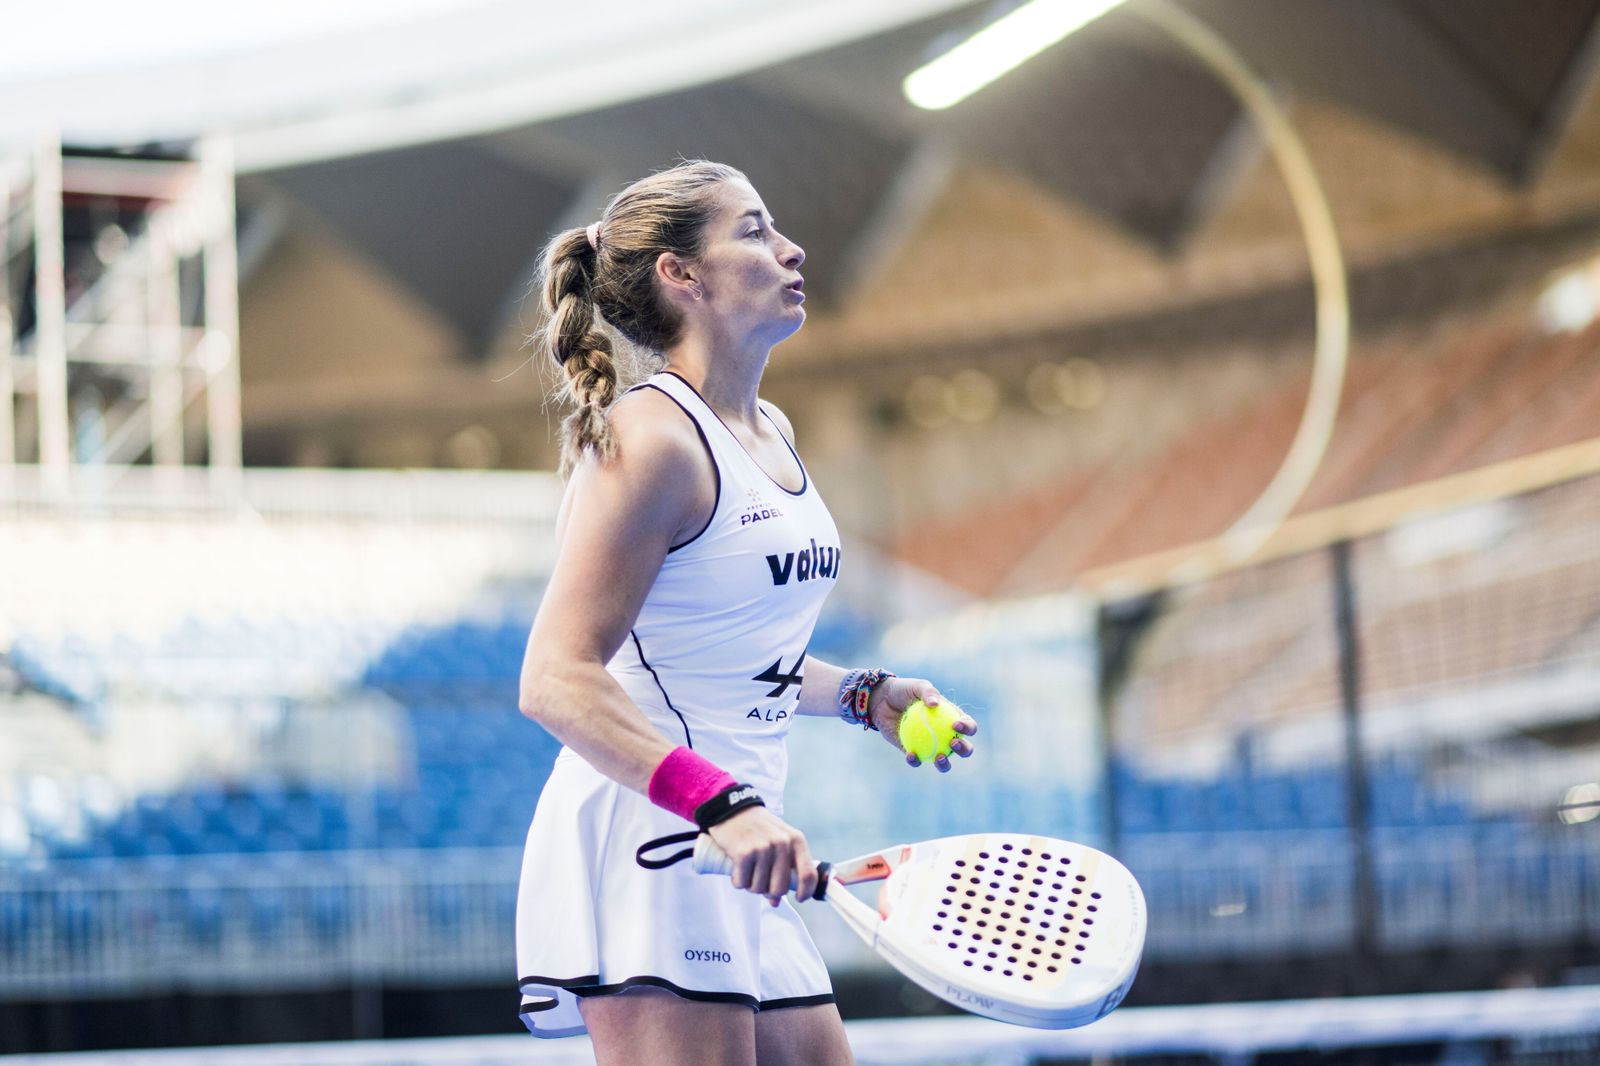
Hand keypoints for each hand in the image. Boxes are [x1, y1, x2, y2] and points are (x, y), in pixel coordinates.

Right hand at [705, 805, 819, 905]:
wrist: (730, 809)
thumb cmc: (757, 829)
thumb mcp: (778, 840)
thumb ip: (782, 868)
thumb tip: (776, 901)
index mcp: (796, 840)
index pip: (808, 875)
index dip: (805, 892)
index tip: (797, 898)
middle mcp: (782, 843)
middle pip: (780, 888)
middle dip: (768, 891)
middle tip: (759, 880)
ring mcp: (763, 848)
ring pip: (759, 888)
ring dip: (751, 885)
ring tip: (747, 870)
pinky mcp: (744, 853)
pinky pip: (742, 883)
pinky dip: (738, 881)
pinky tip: (737, 869)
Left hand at [868, 677, 978, 772]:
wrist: (882, 701)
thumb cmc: (905, 690)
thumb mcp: (917, 686)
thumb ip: (928, 692)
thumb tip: (934, 705)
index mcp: (952, 719)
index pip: (967, 725)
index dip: (968, 728)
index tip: (956, 725)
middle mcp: (945, 735)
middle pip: (963, 747)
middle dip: (964, 749)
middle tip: (952, 743)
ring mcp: (931, 746)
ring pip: (943, 760)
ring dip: (945, 764)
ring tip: (939, 757)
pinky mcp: (914, 753)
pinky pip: (917, 760)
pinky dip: (915, 760)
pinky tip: (910, 755)